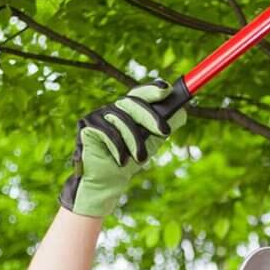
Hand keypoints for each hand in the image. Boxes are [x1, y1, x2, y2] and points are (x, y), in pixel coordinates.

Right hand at [59, 81, 186, 217]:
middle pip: (133, 102)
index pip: (141, 93)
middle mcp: (112, 108)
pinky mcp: (86, 125)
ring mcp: (98, 115)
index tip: (167, 89)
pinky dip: (117, 148)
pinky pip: (107, 131)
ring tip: (139, 159)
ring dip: (134, 141)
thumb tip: (183, 111)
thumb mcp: (153, 141)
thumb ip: (165, 125)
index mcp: (128, 109)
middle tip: (165, 131)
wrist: (110, 180)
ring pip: (122, 119)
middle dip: (150, 117)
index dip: (153, 89)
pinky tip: (120, 160)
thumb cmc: (131, 159)